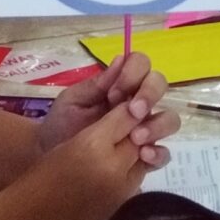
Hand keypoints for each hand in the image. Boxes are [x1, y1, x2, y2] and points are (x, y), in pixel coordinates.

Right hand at [5, 100, 179, 219]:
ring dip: (139, 150)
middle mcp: (112, 168)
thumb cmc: (39, 177)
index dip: (128, 108)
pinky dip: (132, 170)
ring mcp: (119, 191)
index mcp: (92, 145)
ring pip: (145, 160)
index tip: (126, 103)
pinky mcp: (120, 209)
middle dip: (138, 128)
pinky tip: (118, 169)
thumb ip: (98, 130)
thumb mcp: (66, 144)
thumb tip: (127, 115)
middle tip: (129, 123)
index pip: (126, 116)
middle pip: (141, 137)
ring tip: (124, 147)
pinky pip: (137, 181)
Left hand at [36, 50, 170, 156]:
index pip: (141, 64)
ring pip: (169, 118)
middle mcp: (137, 104)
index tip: (113, 92)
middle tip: (133, 111)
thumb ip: (96, 84)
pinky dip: (159, 153)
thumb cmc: (61, 125)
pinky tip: (143, 155)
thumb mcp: (73, 101)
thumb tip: (120, 60)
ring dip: (157, 124)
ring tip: (136, 137)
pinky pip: (164, 154)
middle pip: (160, 85)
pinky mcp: (144, 158)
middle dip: (149, 94)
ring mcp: (144, 130)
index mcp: (120, 85)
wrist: (50, 160)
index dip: (133, 73)